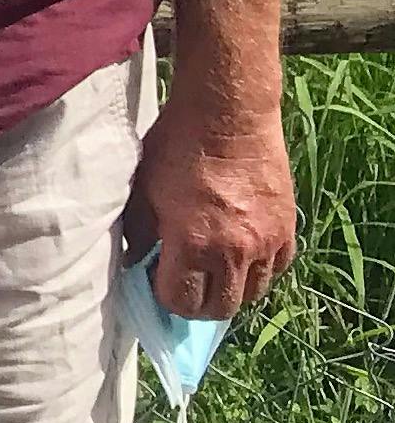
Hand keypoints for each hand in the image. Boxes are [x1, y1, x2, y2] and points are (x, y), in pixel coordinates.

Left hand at [128, 87, 298, 319]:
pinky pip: (276, 271)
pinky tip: (237, 255)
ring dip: (229, 290)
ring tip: (210, 269)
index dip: (164, 296)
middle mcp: (236, 251)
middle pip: (221, 308)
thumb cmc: (177, 147)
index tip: (155, 279)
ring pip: (253, 294)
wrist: (229, 114)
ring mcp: (268, 243)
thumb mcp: (143, 190)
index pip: (182, 302)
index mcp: (195, 243)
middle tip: (183, 282)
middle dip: (197, 304)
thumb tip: (135, 262)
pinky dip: (256, 272)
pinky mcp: (288, 230)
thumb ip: (138, 233)